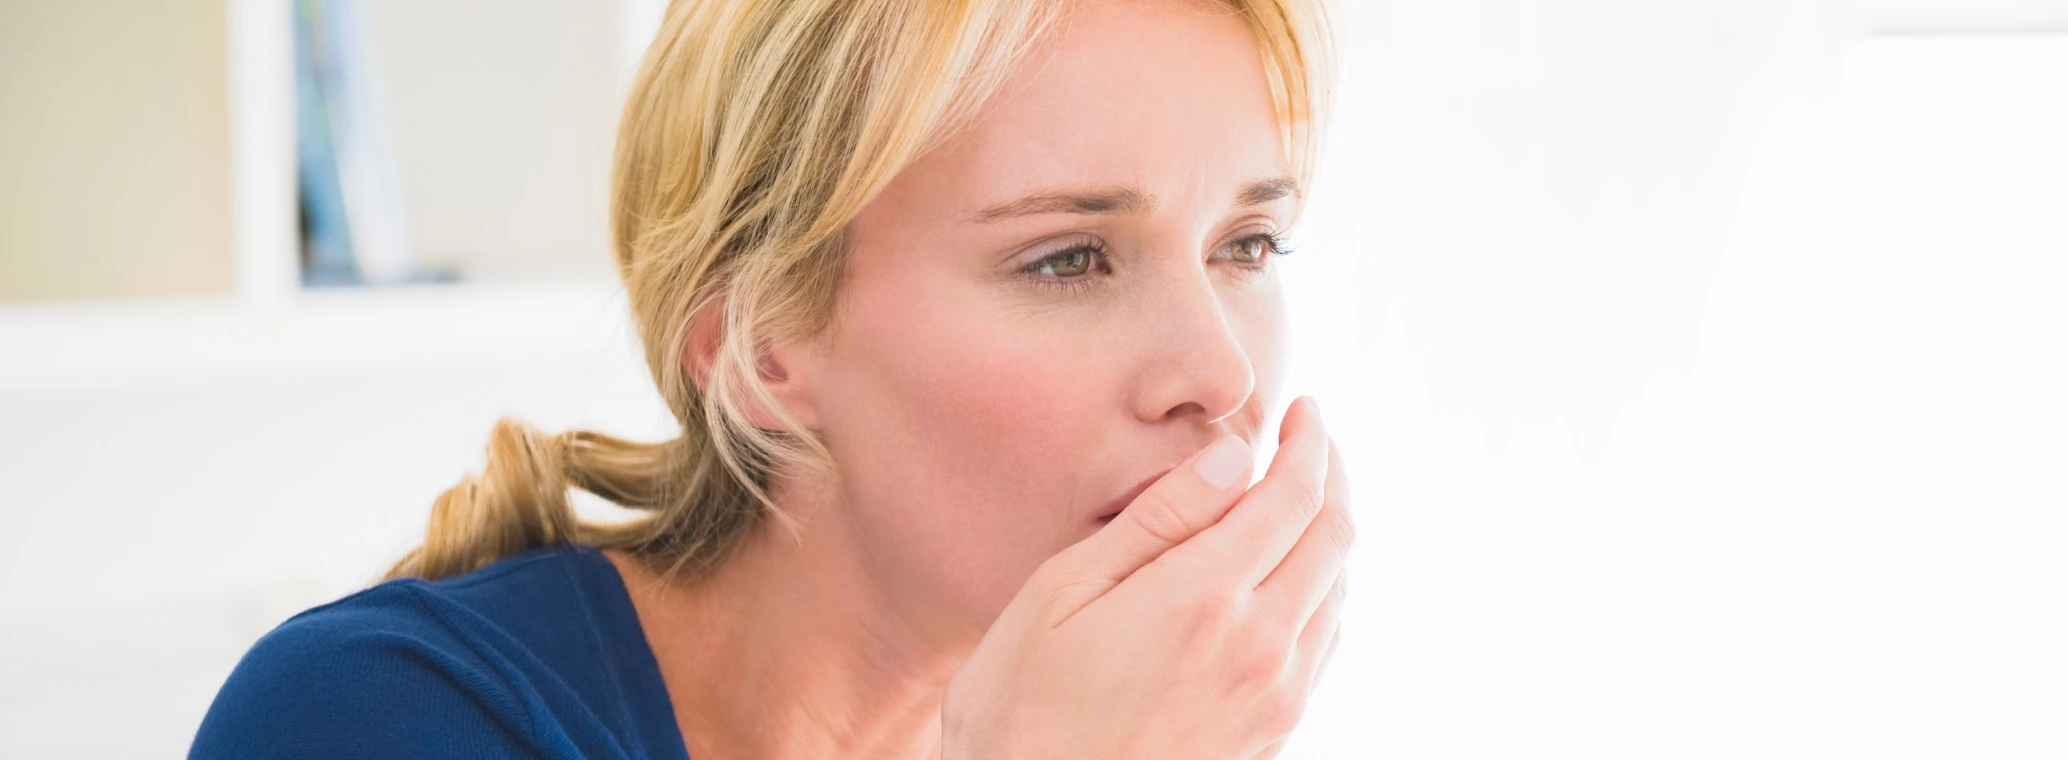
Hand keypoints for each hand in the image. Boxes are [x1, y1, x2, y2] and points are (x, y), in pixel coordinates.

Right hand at [941, 397, 1353, 759]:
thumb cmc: (1020, 710)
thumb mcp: (1062, 594)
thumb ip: (1155, 522)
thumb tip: (1231, 460)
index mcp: (1204, 599)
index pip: (1294, 496)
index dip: (1311, 442)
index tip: (1306, 410)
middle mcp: (1259, 649)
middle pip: (1334, 538)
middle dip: (1331, 475)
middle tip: (1312, 440)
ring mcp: (1273, 700)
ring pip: (1337, 594)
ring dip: (1329, 535)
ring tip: (1299, 501)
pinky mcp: (1272, 736)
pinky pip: (1322, 646)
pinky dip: (1321, 593)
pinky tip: (1287, 581)